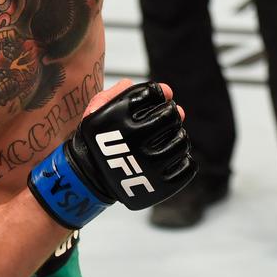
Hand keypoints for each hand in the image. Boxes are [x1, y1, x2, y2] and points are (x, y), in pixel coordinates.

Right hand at [29, 80, 196, 228]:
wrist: (90, 176)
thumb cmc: (101, 138)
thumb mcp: (99, 107)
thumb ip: (127, 91)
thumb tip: (167, 91)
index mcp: (117, 118)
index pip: (152, 92)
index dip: (155, 94)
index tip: (151, 102)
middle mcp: (133, 141)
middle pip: (171, 115)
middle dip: (170, 113)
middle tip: (164, 119)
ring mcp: (148, 165)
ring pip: (181, 141)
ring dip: (178, 136)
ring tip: (166, 139)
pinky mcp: (159, 186)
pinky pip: (187, 167)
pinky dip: (184, 161)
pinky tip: (171, 158)